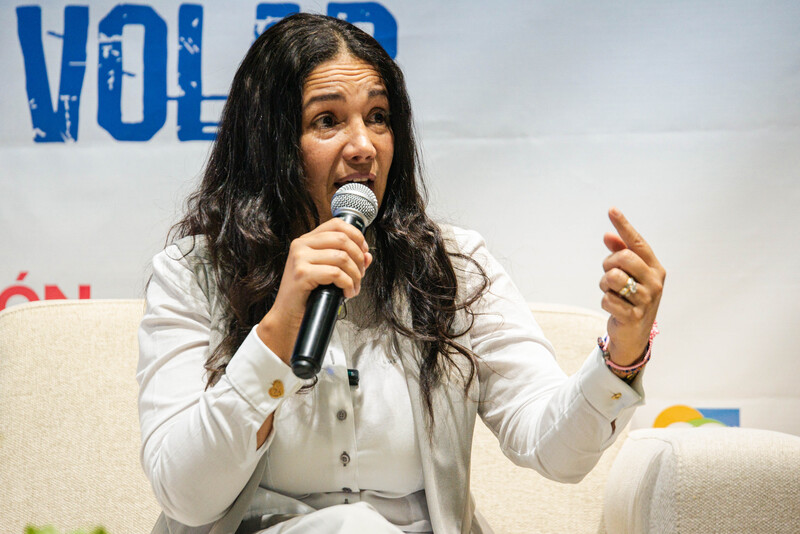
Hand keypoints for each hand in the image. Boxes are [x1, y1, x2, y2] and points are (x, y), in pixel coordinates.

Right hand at [256, 217, 371, 362]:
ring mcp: (299, 258)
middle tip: (361, 274)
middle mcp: (301, 245)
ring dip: (355, 275)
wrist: (287, 317)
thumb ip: (347, 261)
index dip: (356, 235)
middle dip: (359, 258)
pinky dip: (348, 284)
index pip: (337, 224)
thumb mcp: (328, 274)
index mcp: (306, 241)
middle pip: (343, 239)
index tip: (364, 251)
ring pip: (342, 257)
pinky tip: (347, 293)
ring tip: (354, 288)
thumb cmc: (307, 296)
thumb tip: (368, 256)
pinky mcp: (302, 274)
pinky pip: (336, 274)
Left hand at [599, 208, 665, 366]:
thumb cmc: (630, 298)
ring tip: (612, 292)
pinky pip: (607, 299)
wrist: (634, 335)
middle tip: (609, 275)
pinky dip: (605, 302)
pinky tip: (614, 308)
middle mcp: (655, 282)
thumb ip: (620, 253)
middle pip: (622, 258)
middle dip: (608, 264)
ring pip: (612, 278)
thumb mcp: (628, 275)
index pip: (638, 243)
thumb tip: (608, 235)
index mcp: (655, 268)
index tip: (611, 210)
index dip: (624, 226)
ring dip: (604, 285)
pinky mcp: (633, 316)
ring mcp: (646, 300)